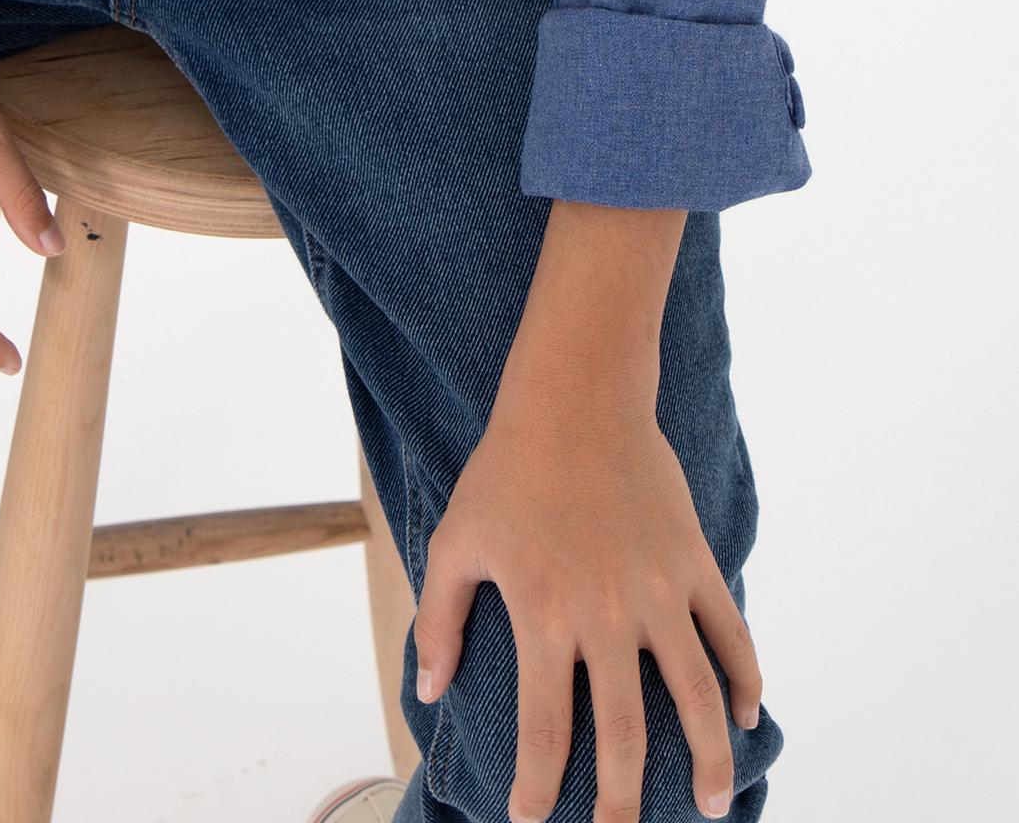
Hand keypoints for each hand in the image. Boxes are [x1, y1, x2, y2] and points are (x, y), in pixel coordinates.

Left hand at [411, 381, 762, 822]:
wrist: (574, 398)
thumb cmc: (506, 470)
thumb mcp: (456, 540)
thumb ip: (440, 621)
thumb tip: (429, 693)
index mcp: (543, 614)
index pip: (543, 729)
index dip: (536, 787)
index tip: (528, 821)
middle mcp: (605, 613)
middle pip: (623, 733)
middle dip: (621, 801)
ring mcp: (657, 590)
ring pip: (695, 696)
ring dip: (707, 759)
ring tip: (709, 806)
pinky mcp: (693, 562)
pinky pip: (730, 633)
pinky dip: (747, 677)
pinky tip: (750, 715)